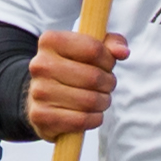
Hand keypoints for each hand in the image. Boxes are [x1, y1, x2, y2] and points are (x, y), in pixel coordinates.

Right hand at [23, 21, 126, 140]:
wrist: (41, 96)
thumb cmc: (73, 68)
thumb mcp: (90, 48)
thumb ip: (111, 43)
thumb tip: (122, 52)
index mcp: (50, 41)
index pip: (94, 49)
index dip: (108, 61)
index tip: (107, 66)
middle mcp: (40, 64)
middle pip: (94, 77)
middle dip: (109, 83)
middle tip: (107, 86)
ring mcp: (38, 91)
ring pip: (90, 101)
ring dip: (103, 102)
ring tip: (100, 99)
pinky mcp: (41, 116)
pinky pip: (81, 120)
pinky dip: (94, 119)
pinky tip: (91, 114)